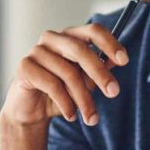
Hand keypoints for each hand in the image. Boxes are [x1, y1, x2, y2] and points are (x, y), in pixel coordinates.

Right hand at [1, 25, 128, 127]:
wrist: (32, 111)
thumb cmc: (61, 93)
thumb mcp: (85, 82)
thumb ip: (99, 70)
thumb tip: (115, 61)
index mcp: (70, 36)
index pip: (92, 31)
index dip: (110, 43)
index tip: (124, 60)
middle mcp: (52, 38)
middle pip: (80, 50)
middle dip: (100, 73)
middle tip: (114, 92)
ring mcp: (36, 51)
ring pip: (68, 72)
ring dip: (83, 99)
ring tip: (91, 118)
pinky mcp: (25, 67)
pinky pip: (52, 84)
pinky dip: (66, 103)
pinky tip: (71, 116)